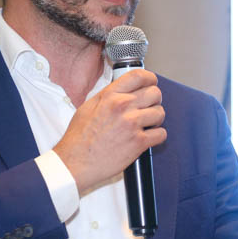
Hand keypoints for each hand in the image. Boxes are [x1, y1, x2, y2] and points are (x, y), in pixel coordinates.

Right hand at [53, 69, 166, 193]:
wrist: (75, 162)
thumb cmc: (78, 138)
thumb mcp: (88, 107)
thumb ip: (108, 96)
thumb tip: (122, 92)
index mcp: (110, 96)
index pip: (139, 76)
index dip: (149, 79)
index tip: (151, 83)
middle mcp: (122, 106)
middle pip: (155, 93)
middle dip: (154, 101)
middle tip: (148, 108)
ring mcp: (132, 124)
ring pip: (160, 113)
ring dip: (156, 119)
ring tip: (147, 124)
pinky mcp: (139, 142)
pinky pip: (161, 134)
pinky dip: (157, 136)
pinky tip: (148, 137)